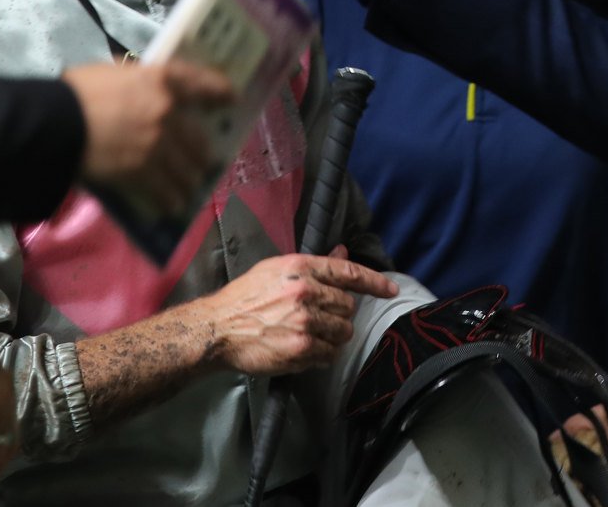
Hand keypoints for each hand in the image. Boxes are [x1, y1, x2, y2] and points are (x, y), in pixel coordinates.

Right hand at [61, 61, 232, 209]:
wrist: (56, 124)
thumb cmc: (78, 92)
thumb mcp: (113, 72)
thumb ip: (136, 79)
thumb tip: (141, 86)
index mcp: (161, 80)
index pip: (202, 83)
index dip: (220, 91)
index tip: (231, 99)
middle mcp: (168, 112)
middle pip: (198, 137)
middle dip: (203, 153)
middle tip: (205, 160)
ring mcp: (158, 145)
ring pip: (186, 169)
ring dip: (190, 181)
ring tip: (190, 188)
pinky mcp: (142, 173)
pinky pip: (165, 190)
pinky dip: (170, 200)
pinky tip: (172, 206)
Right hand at [200, 245, 398, 374]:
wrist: (218, 328)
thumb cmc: (245, 297)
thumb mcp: (277, 269)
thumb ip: (314, 264)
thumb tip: (343, 252)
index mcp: (301, 267)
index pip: (349, 273)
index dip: (374, 282)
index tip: (390, 289)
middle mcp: (306, 292)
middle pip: (348, 307)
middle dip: (340, 314)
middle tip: (321, 317)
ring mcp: (304, 322)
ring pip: (343, 332)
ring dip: (333, 336)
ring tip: (312, 335)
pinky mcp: (300, 348)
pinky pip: (328, 354)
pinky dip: (322, 354)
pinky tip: (305, 349)